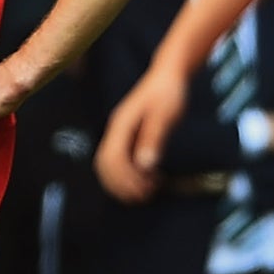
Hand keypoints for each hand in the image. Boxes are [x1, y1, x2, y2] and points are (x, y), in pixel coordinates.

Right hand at [95, 67, 186, 202]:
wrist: (168, 76)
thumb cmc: (168, 93)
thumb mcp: (164, 115)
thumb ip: (153, 138)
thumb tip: (145, 165)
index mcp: (121, 125)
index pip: (111, 158)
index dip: (124, 178)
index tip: (144, 190)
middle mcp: (116, 130)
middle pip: (104, 163)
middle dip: (121, 183)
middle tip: (144, 196)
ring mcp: (119, 133)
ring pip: (108, 163)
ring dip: (123, 180)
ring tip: (147, 191)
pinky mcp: (127, 136)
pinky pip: (119, 159)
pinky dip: (129, 173)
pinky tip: (148, 177)